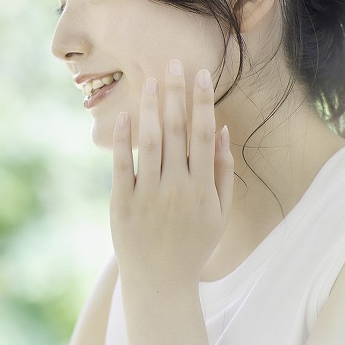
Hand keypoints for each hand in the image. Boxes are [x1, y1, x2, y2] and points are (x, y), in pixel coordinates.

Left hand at [110, 59, 232, 289]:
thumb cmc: (194, 244)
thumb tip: (223, 131)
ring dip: (150, 108)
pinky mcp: (122, 203)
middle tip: (172, 62)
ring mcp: (148, 195)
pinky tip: (125, 116)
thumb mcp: (219, 213)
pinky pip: (122, 165)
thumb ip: (223, 172)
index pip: (204, 135)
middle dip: (175, 94)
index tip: (200, 74)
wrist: (160, 281)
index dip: (202, 102)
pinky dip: (123, 140)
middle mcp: (177, 188)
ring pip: (150, 142)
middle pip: (177, 131)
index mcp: (203, 188)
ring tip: (149, 80)